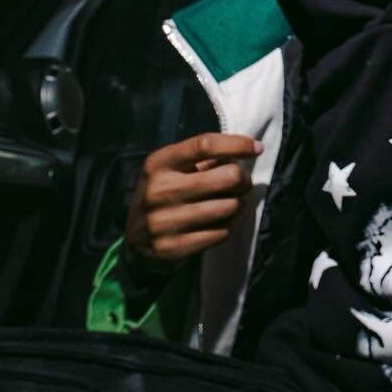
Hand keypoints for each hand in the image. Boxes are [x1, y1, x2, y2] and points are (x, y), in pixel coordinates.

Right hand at [124, 132, 262, 272]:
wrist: (135, 239)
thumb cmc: (163, 193)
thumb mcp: (171, 169)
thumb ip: (203, 159)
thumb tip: (246, 150)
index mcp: (159, 163)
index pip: (204, 145)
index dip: (236, 144)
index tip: (256, 148)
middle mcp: (160, 190)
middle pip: (227, 177)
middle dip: (243, 179)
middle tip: (241, 183)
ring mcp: (165, 221)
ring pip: (230, 206)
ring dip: (238, 204)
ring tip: (229, 203)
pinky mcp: (174, 247)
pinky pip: (222, 232)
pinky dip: (227, 226)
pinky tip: (218, 223)